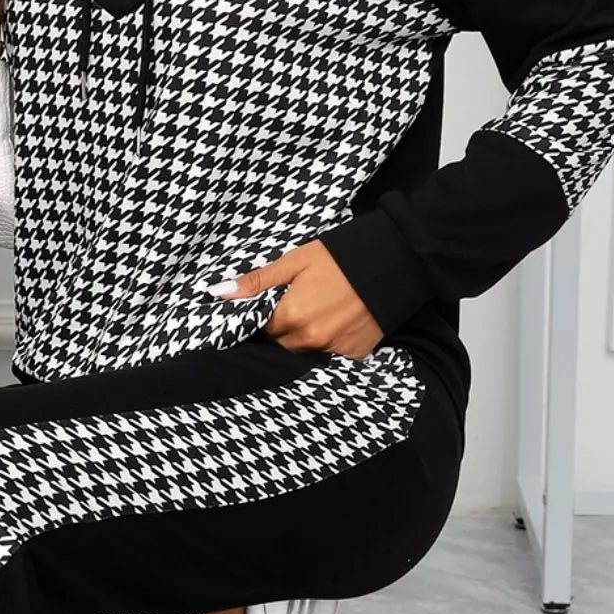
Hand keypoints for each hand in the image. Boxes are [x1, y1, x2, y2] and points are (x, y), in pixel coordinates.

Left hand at [206, 240, 383, 359]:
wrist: (395, 260)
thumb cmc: (340, 257)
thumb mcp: (294, 261)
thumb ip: (257, 281)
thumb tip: (218, 294)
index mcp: (290, 316)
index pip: (260, 329)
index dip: (265, 316)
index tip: (273, 305)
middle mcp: (310, 339)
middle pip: (281, 345)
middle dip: (283, 330)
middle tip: (300, 305)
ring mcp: (334, 349)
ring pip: (304, 353)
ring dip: (305, 339)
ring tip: (319, 313)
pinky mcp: (355, 354)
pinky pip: (331, 357)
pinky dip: (329, 344)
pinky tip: (337, 322)